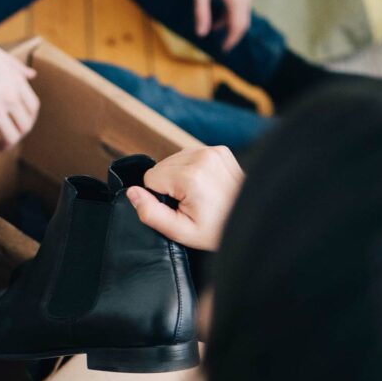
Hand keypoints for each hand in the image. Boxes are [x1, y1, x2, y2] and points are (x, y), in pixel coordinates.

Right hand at [0, 42, 39, 159]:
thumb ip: (14, 66)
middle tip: (9, 138)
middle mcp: (9, 96)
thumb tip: (31, 75)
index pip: (33, 107)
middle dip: (18, 135)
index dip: (29, 119)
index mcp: (15, 81)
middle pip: (24, 125)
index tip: (21, 123)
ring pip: (10, 138)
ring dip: (5, 146)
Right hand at [126, 146, 242, 250]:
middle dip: (170, 186)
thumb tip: (131, 193)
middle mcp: (202, 157)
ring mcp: (213, 151)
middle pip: (161, 167)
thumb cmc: (218, 230)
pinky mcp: (220, 150)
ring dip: (180, 177)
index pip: (150, 178)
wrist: (250, 221)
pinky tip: (205, 185)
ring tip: (199, 195)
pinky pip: (190, 156)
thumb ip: (151, 212)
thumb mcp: (180, 231)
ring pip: (174, 160)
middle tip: (191, 204)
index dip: (160, 197)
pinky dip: (193, 170)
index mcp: (190, 176)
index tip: (180, 208)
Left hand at [193, 0, 253, 51]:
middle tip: (223, 46)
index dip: (231, 40)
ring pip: (243, 14)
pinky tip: (219, 15)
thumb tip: (201, 34)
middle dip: (233, 35)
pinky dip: (232, 14)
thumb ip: (201, 13)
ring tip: (214, 27)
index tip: (223, 49)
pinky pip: (242, 6)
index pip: (237, 26)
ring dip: (230, 23)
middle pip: (243, 23)